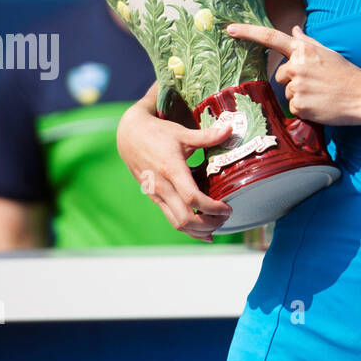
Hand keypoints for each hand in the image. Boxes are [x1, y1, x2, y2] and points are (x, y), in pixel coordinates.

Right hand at [116, 100, 232, 240]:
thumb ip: (207, 136)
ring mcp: (157, 195)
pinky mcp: (155, 198)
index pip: (192, 198)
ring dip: (199, 230)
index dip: (212, 208)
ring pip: (177, 223)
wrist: (129, 136)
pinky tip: (202, 230)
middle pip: (185, 218)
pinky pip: (172, 219)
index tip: (227, 208)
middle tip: (225, 217)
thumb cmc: (158, 133)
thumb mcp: (182, 133)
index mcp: (171, 169)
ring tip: (217, 225)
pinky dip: (188, 228)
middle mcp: (162, 186)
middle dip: (208, 223)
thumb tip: (230, 129)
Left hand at [226, 23, 360, 126]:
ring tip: (321, 95)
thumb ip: (307, 42)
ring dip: (300, 96)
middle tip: (317, 84)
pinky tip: (320, 105)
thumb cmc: (347, 75)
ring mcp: (297, 86)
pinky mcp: (300, 105)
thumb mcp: (327, 53)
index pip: (270, 37)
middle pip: (280, 75)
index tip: (230, 29)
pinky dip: (305, 109)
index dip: (247, 32)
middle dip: (293, 80)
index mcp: (303, 50)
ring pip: (287, 93)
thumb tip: (294, 30)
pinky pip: (294, 108)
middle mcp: (297, 66)